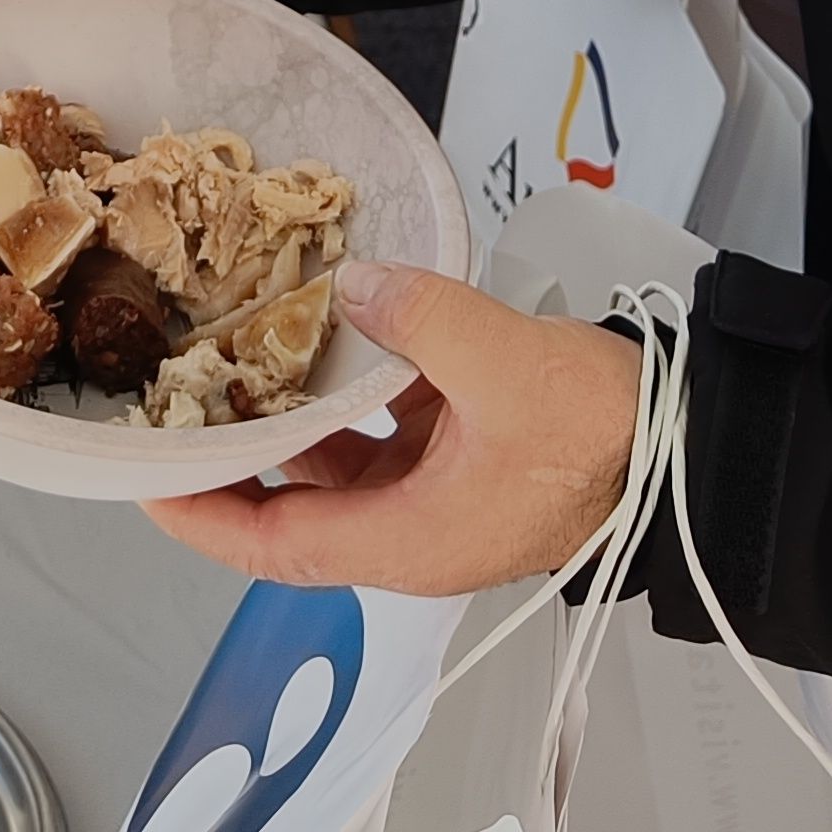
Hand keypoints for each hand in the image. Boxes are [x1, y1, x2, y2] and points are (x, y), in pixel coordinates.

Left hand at [144, 262, 645, 594]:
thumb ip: (422, 318)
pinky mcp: (458, 459)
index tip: (145, 480)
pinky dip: (342, 393)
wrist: (686, 443)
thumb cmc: (605, 432)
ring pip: (331, 467)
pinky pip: (376, 434)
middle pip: (289, 509)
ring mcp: (435, 497)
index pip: (274, 546)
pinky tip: (320, 334)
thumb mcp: (507, 367)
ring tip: (224, 359)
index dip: (202, 516)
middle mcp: (411, 530)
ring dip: (282, 418)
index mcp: (410, 540)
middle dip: (227, 461)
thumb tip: (357, 286)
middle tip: (171, 405)